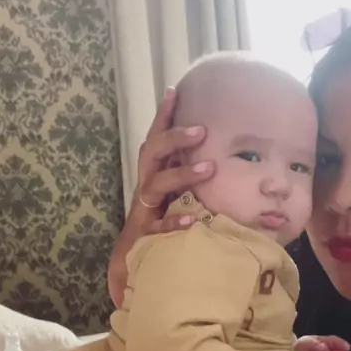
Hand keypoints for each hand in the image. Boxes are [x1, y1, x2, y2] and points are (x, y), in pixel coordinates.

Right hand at [135, 87, 214, 233]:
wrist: (132, 258)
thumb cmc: (160, 219)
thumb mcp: (174, 193)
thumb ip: (187, 174)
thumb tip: (218, 153)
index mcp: (152, 173)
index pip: (156, 140)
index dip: (163, 116)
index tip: (174, 92)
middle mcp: (146, 185)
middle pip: (152, 153)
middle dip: (173, 138)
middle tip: (201, 130)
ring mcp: (145, 209)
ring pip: (156, 185)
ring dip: (181, 174)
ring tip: (209, 168)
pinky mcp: (147, 235)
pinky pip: (158, 226)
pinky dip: (174, 222)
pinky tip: (192, 221)